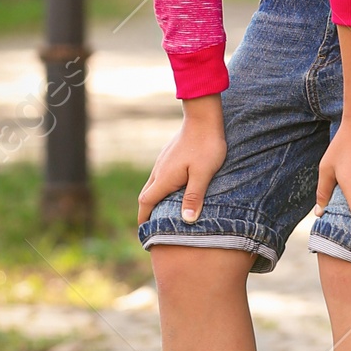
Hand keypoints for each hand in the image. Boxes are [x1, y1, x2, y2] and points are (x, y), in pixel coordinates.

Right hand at [139, 98, 226, 224]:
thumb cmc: (206, 146)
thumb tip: (187, 221)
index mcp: (164, 178)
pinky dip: (162, 188)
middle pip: (146, 195)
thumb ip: (194, 196)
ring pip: (153, 184)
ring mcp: (163, 161)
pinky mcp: (170, 155)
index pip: (146, 203)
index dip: (144, 219)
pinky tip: (175, 190)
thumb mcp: (203, 173)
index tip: (145, 233)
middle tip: (154, 228)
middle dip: (147, 212)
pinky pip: (160, 176)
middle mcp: (159, 170)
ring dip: (154, 200)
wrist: (204, 117)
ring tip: (164, 213)